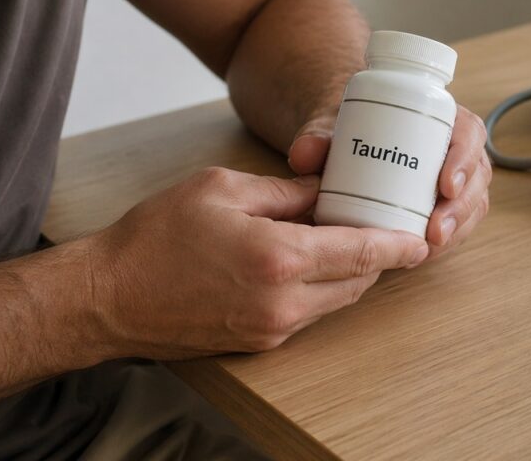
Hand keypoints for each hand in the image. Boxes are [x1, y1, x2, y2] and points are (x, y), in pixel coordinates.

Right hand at [88, 168, 428, 358]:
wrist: (109, 298)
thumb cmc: (156, 237)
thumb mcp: (223, 189)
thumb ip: (284, 191)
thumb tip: (323, 189)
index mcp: (280, 259)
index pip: (361, 252)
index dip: (398, 245)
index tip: (421, 238)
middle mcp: (284, 302)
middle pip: (358, 281)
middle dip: (379, 256)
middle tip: (387, 226)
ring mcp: (273, 327)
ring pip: (337, 300)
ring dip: (352, 273)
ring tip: (350, 238)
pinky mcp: (260, 341)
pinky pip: (310, 313)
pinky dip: (323, 288)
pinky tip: (312, 262)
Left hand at [289, 104, 491, 257]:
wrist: (348, 135)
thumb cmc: (349, 125)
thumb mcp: (332, 124)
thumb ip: (317, 135)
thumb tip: (303, 155)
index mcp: (440, 116)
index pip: (468, 134)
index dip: (464, 161)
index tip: (446, 185)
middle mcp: (454, 147)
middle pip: (476, 177)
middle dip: (461, 209)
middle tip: (435, 232)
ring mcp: (454, 176)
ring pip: (471, 204)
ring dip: (457, 230)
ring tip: (428, 249)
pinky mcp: (444, 202)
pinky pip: (458, 222)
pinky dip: (445, 240)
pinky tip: (423, 254)